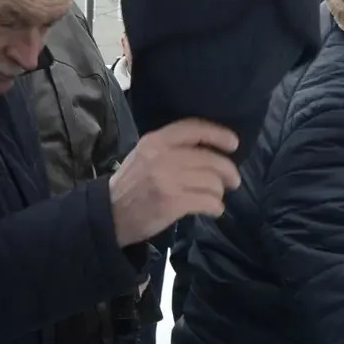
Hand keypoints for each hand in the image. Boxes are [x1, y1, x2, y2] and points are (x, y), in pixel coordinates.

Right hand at [111, 120, 240, 246]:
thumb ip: (172, 147)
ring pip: (212, 182)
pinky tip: (214, 210)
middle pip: (211, 159)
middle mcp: (163, 157)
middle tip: (232, 181)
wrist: (109, 213)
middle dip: (228, 171)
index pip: (195, 129)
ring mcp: (169, 181)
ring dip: (219, 192)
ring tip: (215, 197)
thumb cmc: (131, 184)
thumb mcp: (145, 154)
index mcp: (156, 141)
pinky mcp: (173, 203)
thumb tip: (209, 149)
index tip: (234, 144)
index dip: (219, 134)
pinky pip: (208, 201)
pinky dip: (216, 207)